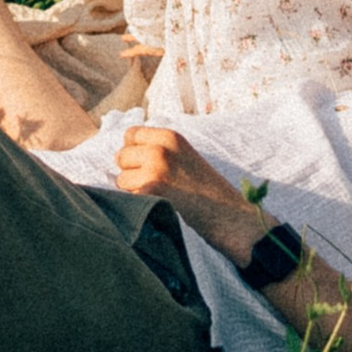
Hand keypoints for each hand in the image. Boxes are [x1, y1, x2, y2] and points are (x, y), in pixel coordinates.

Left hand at [112, 124, 263, 258]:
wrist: (230, 217)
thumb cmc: (208, 191)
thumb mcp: (186, 157)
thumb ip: (160, 149)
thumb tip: (124, 153)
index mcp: (171, 136)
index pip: (130, 134)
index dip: (133, 151)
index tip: (144, 165)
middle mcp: (160, 149)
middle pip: (121, 156)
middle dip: (131, 171)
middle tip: (154, 186)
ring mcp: (154, 170)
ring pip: (121, 179)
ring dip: (133, 191)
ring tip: (158, 198)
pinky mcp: (150, 193)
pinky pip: (127, 196)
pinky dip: (137, 205)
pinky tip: (157, 208)